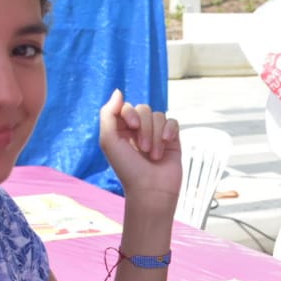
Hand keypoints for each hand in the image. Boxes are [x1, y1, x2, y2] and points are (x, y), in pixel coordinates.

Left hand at [98, 88, 181, 203]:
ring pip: (159, 116)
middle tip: (143, 149)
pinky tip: (167, 144)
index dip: (131, 113)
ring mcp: (156, 133)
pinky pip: (172, 122)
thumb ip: (108, 114)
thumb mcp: (109, 140)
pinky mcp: (172, 139)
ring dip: (156, 135)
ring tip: (154, 155)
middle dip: (145, 128)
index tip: (133, 127)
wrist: (151, 190)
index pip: (127, 107)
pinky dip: (169, 131)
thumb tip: (118, 91)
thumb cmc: (127, 168)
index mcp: (122, 129)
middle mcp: (139, 129)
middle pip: (145, 109)